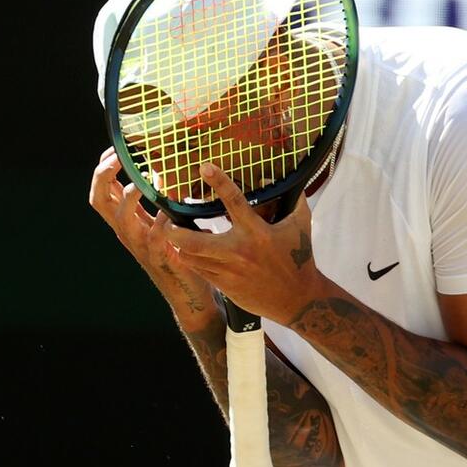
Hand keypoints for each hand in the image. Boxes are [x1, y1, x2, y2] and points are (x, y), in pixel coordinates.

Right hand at [88, 147, 215, 322]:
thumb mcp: (162, 220)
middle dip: (103, 176)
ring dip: (128, 198)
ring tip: (140, 183)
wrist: (189, 293)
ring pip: (120, 220)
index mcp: (126, 220)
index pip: (101, 190)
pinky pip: (154, 239)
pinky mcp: (160, 258)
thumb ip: (158, 197)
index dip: (102, 168)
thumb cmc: (178, 251)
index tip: (115, 149)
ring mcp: (140, 246)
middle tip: (117, 157)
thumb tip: (162, 166)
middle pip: (98, 201)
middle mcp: (127, 231)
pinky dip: (159, 223)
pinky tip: (167, 212)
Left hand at [163, 162, 327, 325]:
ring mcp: (229, 271)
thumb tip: (292, 181)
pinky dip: (191, 259)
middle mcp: (239, 251)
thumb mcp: (302, 226)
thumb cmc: (300, 259)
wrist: (297, 299)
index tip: (204, 167)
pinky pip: (198, 270)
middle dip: (173, 231)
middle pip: (194, 241)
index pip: (235, 201)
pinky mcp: (225, 286)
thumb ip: (295, 201)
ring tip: (176, 234)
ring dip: (180, 244)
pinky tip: (190, 251)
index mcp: (257, 232)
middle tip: (164, 220)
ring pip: (190, 257)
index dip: (219, 182)